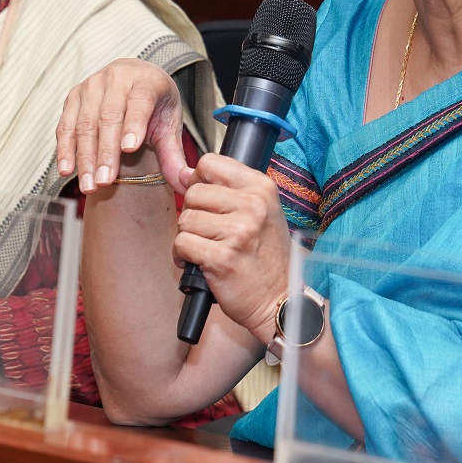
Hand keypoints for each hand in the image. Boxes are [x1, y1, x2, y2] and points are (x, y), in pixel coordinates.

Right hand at [56, 58, 188, 192]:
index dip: (134, 124)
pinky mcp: (74, 96)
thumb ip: (174, 155)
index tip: (129, 149)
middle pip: (109, 116)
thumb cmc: (155, 106)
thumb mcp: (169, 125)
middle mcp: (117, 77)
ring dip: (85, 156)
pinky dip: (65, 148)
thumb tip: (185, 183)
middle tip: (105, 181)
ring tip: (89, 185)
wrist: (135, 79)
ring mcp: (92, 85)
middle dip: (106, 152)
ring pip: (85, 123)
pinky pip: (66, 124)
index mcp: (147, 80)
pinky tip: (67, 170)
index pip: (140, 101)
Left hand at [173, 154, 291, 344]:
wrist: (280, 299)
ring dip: (188, 237)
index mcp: (261, 188)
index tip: (206, 201)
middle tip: (208, 232)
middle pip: (193, 193)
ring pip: (185, 220)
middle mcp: (252, 205)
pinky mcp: (221, 258)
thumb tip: (183, 173)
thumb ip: (226, 190)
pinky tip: (200, 262)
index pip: (210, 163)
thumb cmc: (267, 257)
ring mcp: (238, 232)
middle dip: (193, 214)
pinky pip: (182, 244)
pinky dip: (183, 256)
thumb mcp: (260, 212)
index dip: (200, 181)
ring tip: (207, 249)